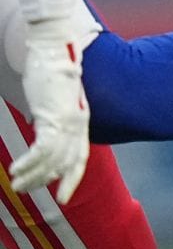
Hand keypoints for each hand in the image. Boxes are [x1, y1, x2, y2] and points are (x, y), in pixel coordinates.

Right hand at [10, 33, 89, 202]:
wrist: (53, 51)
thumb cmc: (50, 72)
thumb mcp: (54, 99)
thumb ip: (51, 117)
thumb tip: (39, 127)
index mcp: (81, 121)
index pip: (80, 157)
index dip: (72, 178)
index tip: (63, 197)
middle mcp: (78, 124)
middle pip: (66, 163)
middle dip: (46, 181)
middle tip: (26, 191)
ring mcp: (68, 122)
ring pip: (53, 160)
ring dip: (33, 176)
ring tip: (16, 185)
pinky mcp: (54, 117)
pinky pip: (41, 150)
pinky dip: (28, 163)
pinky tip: (14, 170)